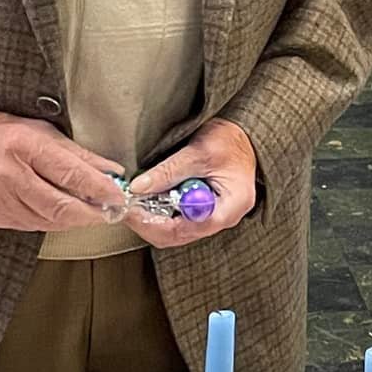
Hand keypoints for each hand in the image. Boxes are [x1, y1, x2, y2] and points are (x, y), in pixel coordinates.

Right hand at [0, 112, 125, 232]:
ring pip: (48, 220)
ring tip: (92, 213)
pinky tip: (63, 215)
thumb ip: (77, 153)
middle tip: (112, 213)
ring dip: (76, 220)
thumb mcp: (38, 131)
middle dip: (92, 214)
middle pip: (61, 205)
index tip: (119, 196)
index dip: (100, 188)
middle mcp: (10, 175)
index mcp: (24, 145)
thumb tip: (112, 170)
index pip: (71, 173)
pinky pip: (31, 225)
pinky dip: (53, 222)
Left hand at [126, 119, 257, 249]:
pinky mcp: (204, 211)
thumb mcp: (198, 152)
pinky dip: (160, 212)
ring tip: (135, 201)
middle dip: (149, 223)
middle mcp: (223, 218)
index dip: (155, 222)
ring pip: (175, 231)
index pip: (188, 228)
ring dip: (152, 218)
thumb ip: (168, 171)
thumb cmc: (230, 141)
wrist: (244, 136)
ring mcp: (213, 217)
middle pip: (179, 235)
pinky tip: (150, 198)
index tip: (133, 209)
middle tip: (127, 206)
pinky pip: (178, 221)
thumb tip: (138, 187)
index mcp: (230, 207)